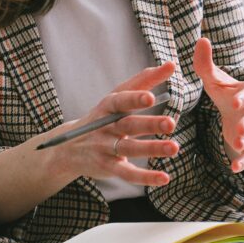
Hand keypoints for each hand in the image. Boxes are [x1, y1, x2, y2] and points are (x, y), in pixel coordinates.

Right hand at [41, 61, 179, 186]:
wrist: (69, 147)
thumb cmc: (103, 116)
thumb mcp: (118, 96)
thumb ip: (144, 80)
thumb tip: (171, 64)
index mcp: (109, 106)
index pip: (121, 99)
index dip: (135, 99)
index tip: (151, 97)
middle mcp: (106, 126)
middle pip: (128, 125)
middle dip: (149, 124)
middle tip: (170, 124)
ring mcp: (105, 147)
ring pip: (130, 148)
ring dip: (152, 149)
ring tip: (174, 148)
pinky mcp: (108, 167)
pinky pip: (128, 174)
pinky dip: (146, 177)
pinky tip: (164, 178)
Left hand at [192, 37, 243, 172]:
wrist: (242, 115)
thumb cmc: (228, 94)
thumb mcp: (216, 81)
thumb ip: (206, 64)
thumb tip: (201, 39)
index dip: (243, 99)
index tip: (233, 103)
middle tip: (239, 128)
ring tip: (236, 144)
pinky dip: (243, 162)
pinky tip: (233, 168)